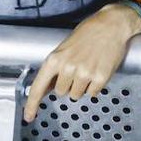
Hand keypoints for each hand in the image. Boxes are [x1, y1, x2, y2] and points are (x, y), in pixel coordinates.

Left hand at [22, 4, 140, 121]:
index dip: (32, 104)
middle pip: (61, 92)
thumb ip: (56, 67)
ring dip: (82, 86)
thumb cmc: (89, 32)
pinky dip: (95, 85)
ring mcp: (84, 74)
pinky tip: (98, 70)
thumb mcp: (65, 46)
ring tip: (89, 67)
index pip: (39, 87)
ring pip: (76, 94)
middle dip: (68, 84)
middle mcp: (68, 68)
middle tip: (78, 68)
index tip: (28, 116)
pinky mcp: (100, 78)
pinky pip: (92, 93)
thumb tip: (48, 87)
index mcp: (55, 59)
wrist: (112, 24)